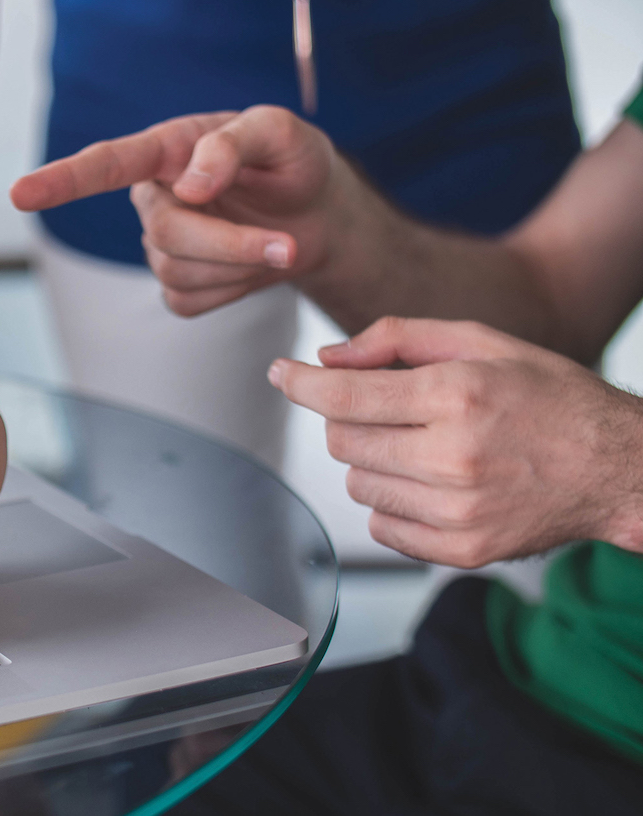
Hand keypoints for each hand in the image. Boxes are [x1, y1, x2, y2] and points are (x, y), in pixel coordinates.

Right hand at [11, 106, 345, 315]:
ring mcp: (162, 245)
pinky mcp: (179, 286)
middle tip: (287, 244)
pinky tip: (251, 267)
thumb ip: (233, 144)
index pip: (105, 164)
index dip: (61, 181)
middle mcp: (155, 197)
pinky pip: (190, 302)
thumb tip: (189, 185)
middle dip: (229, 244)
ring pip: (178, 272)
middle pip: (165, 233)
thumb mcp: (280, 133)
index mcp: (167, 150)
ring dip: (240, 266)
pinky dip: (233, 291)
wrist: (319, 216)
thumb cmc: (293, 163)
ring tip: (280, 244)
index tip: (20, 194)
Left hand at [269, 317, 642, 566]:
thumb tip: (327, 359)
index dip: (300, 384)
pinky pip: (382, 527)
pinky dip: (391, 504)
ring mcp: (457, 511)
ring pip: (356, 485)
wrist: (618, 468)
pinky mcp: (462, 551)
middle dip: (350, 418)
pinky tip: (431, 483)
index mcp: (457, 396)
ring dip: (372, 461)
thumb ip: (396, 338)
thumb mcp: (482, 342)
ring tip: (422, 446)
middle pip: (342, 441)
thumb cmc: (550, 398)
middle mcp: (454, 457)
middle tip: (389, 409)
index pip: (344, 396)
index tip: (281, 374)